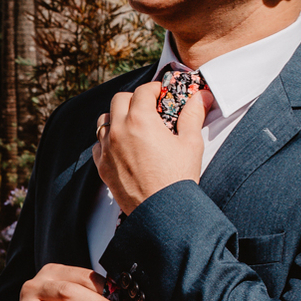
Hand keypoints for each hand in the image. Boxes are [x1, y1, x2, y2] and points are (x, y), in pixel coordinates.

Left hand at [92, 81, 213, 214]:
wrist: (161, 211)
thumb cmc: (178, 178)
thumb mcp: (191, 143)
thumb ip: (193, 115)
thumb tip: (201, 96)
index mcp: (140, 120)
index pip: (142, 91)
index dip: (154, 89)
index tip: (161, 93)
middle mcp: (118, 131)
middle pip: (119, 100)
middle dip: (134, 99)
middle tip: (149, 107)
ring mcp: (107, 149)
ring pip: (104, 120)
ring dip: (117, 116)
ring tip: (134, 124)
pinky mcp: (102, 166)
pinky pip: (98, 144)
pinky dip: (108, 140)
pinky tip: (123, 146)